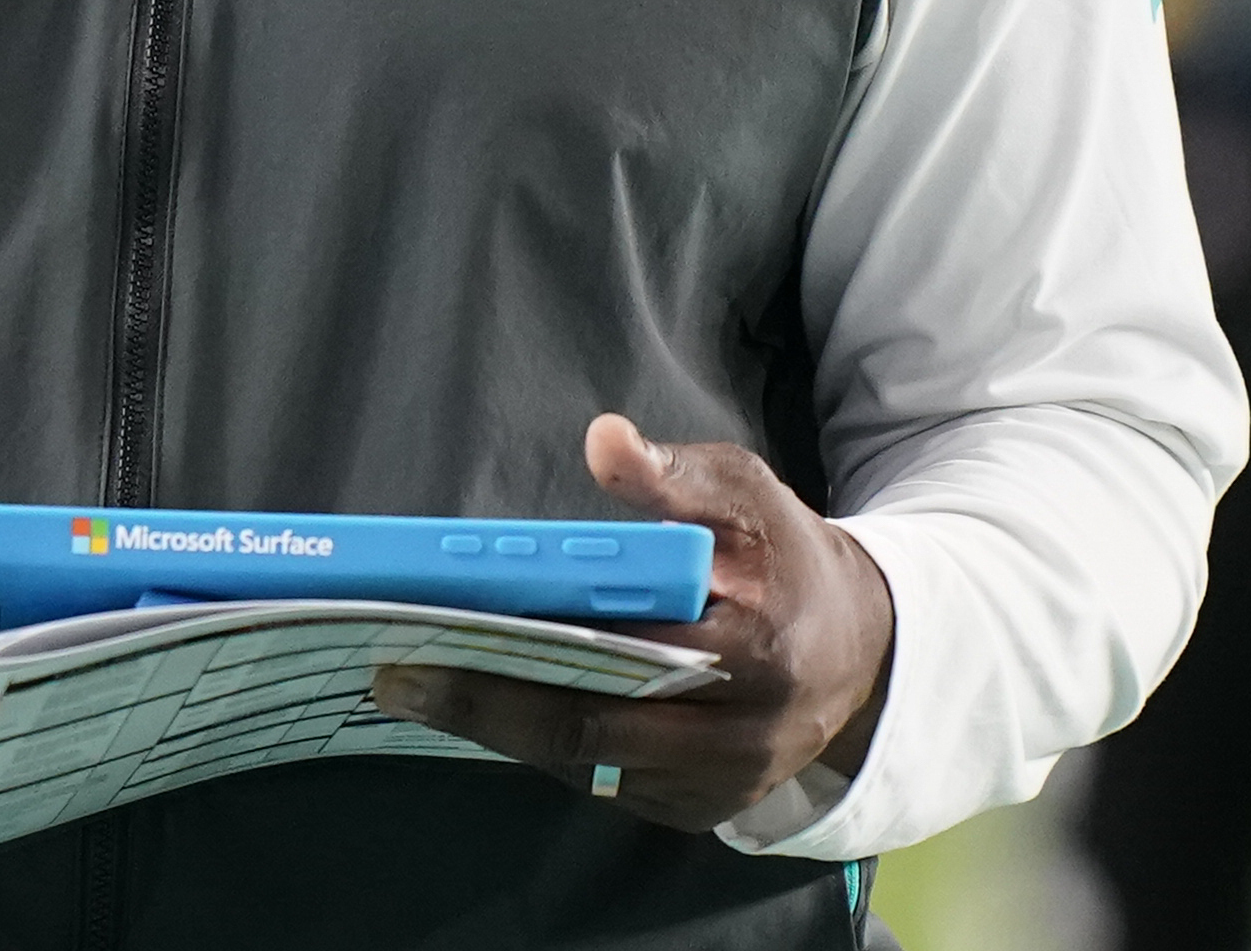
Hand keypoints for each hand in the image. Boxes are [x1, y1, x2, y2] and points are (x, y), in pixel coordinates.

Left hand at [368, 412, 894, 833]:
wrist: (859, 651)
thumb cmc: (785, 557)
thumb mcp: (744, 492)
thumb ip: (673, 473)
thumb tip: (604, 441)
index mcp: (755, 645)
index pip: (621, 654)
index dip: (525, 648)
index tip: (435, 622)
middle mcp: (737, 731)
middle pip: (587, 728)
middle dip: (481, 703)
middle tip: (391, 672)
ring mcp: (717, 782)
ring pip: (587, 765)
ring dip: (496, 730)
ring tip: (411, 686)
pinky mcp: (699, 810)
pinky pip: (602, 782)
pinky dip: (538, 749)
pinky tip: (477, 710)